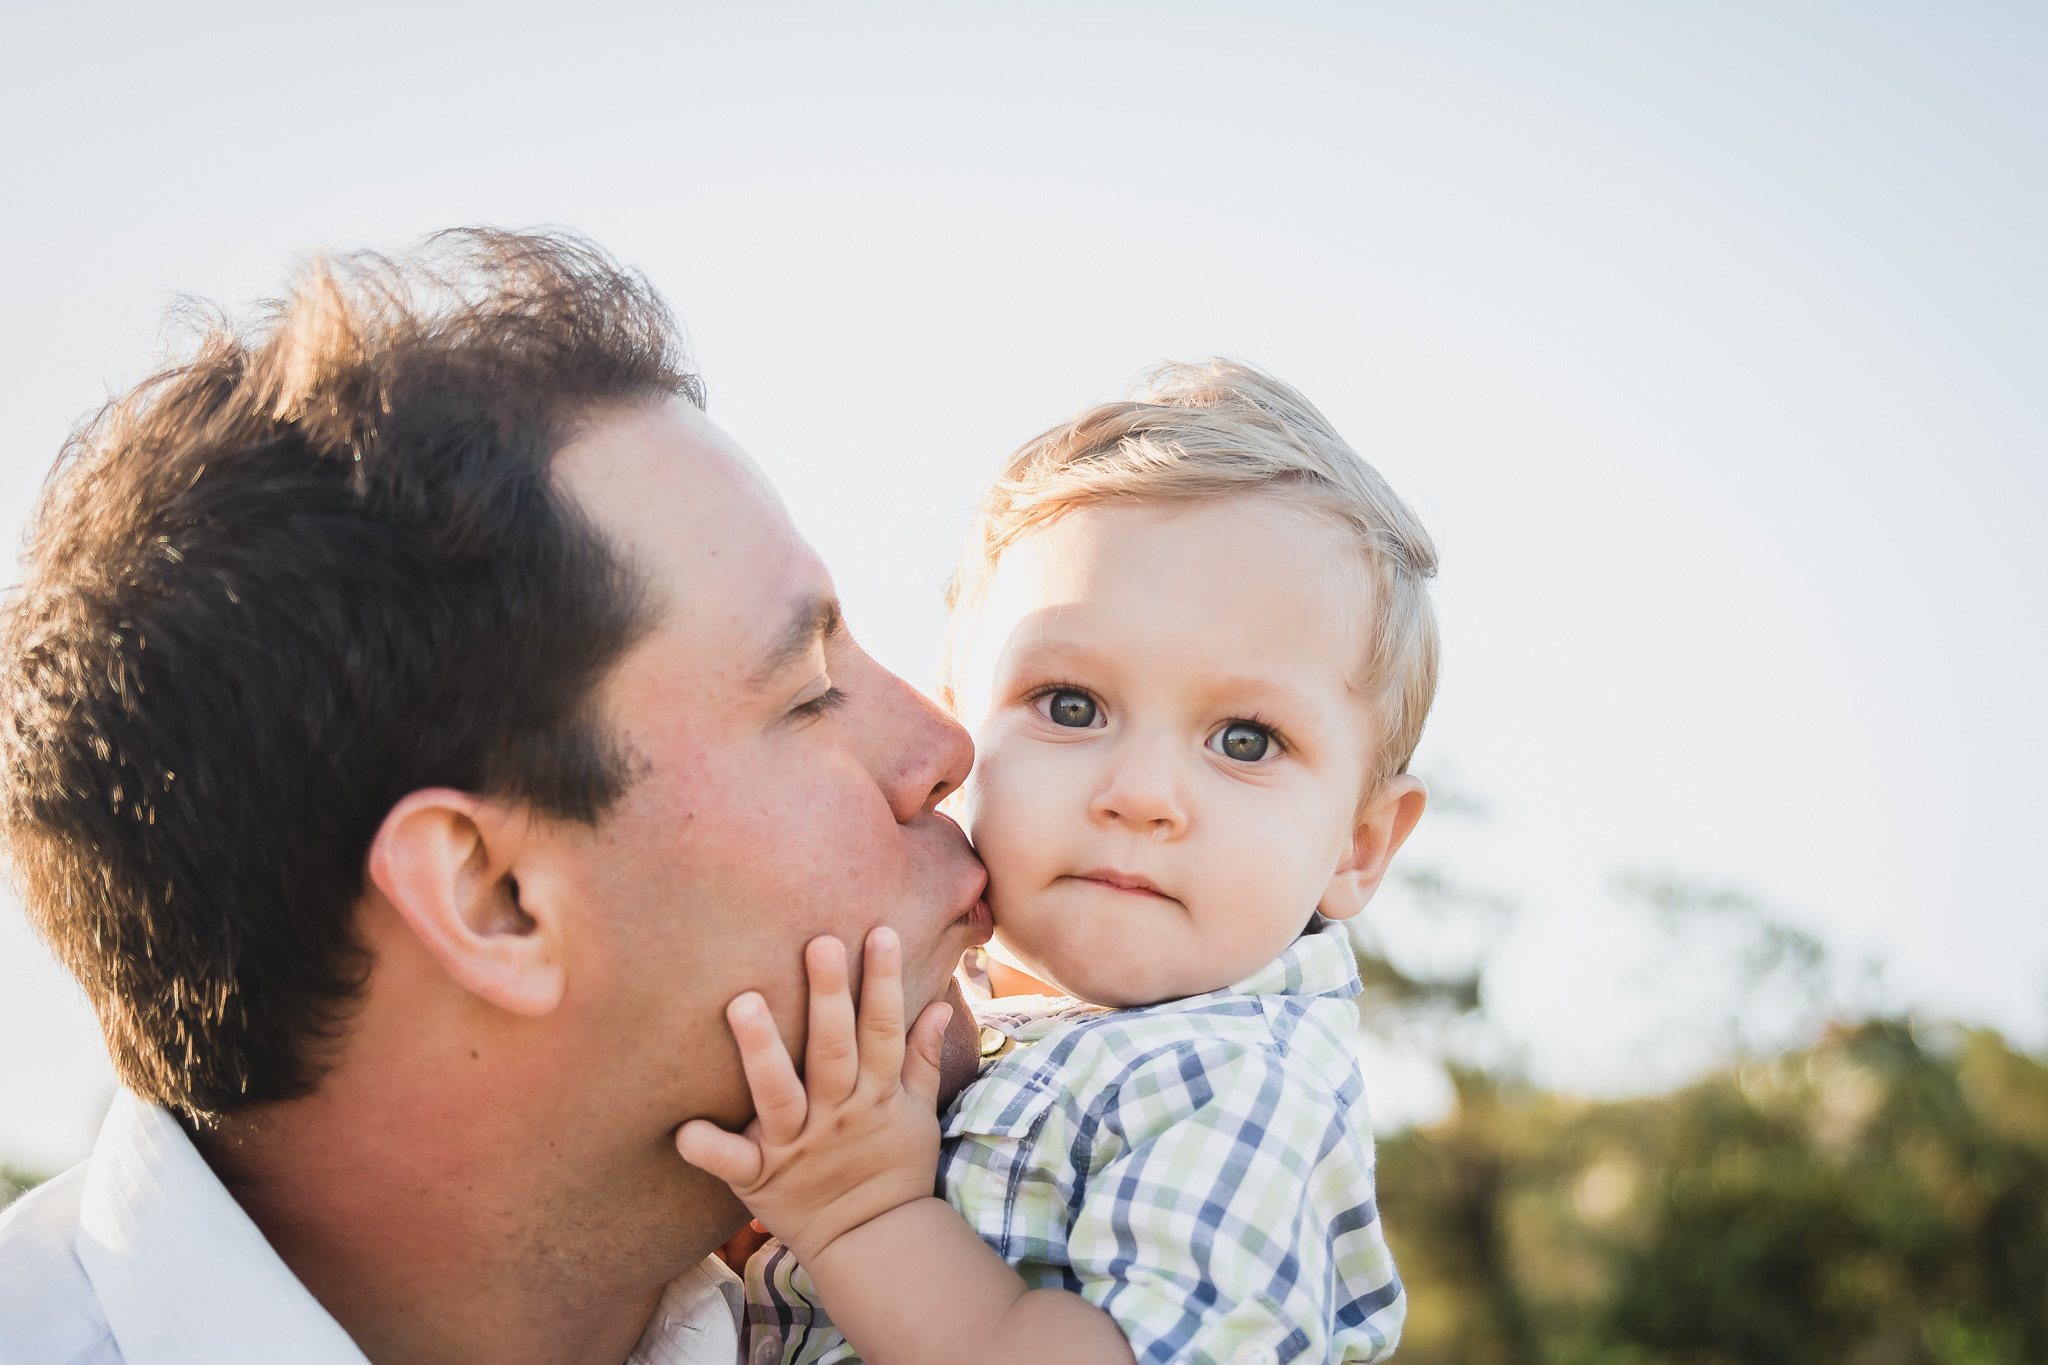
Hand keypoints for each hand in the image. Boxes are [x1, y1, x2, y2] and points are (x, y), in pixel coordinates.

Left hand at [676, 927, 954, 1263]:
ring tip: (743, 1001)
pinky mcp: (763, 1180)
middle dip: (828, 996)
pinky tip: (684, 1128)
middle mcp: (837, 1116)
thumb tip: (938, 1002)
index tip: (878, 932)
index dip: (882, 982)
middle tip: (817, 942)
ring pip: (780, 1094)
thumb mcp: (919, 1113)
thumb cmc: (894, 1167)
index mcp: (876, 1096)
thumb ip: (922, 1056)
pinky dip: (710, 1148)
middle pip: (833, 1050)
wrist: (873, 1242)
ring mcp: (798, 1147)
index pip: (883, 1030)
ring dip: (761, 1050)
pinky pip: (733, 1164)